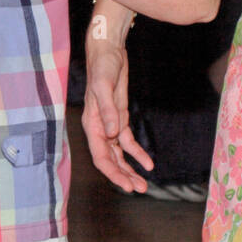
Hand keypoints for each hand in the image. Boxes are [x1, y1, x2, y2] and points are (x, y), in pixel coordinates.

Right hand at [82, 36, 152, 191]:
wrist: (107, 51)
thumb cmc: (102, 65)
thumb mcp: (104, 85)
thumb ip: (108, 109)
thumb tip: (112, 133)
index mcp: (93, 123)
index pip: (101, 156)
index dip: (113, 173)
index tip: (126, 185)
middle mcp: (99, 127)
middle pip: (109, 159)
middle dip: (122, 176)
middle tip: (138, 189)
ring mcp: (109, 123)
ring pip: (117, 154)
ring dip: (128, 169)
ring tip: (142, 184)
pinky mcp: (119, 117)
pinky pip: (127, 142)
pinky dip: (137, 153)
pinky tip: (148, 163)